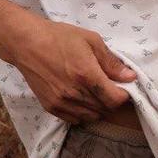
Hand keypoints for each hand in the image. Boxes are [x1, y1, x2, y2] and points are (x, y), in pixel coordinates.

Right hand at [13, 19, 136, 123]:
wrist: (27, 43)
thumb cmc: (60, 37)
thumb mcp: (90, 40)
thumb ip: (111, 62)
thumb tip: (130, 77)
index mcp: (87, 75)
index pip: (115, 99)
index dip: (123, 95)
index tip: (123, 86)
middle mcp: (75, 93)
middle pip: (104, 109)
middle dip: (111, 99)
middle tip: (109, 86)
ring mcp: (62, 102)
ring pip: (91, 116)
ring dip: (98, 107)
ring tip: (95, 92)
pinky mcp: (51, 107)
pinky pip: (74, 119)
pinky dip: (83, 112)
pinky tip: (81, 98)